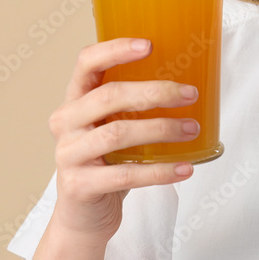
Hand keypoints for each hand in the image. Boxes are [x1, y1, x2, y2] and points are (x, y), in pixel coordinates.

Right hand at [43, 38, 199, 247]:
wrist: (85, 214)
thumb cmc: (108, 160)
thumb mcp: (116, 124)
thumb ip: (136, 104)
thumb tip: (192, 82)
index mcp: (75, 99)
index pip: (87, 63)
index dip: (115, 50)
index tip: (149, 45)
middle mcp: (66, 122)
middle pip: (109, 96)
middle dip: (155, 92)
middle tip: (190, 94)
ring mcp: (69, 155)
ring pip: (117, 134)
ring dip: (161, 129)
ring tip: (192, 129)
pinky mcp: (79, 186)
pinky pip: (125, 174)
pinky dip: (160, 171)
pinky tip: (184, 168)